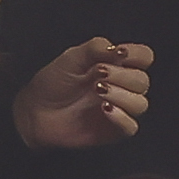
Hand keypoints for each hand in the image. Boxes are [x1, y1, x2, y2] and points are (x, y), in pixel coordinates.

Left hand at [11, 37, 153, 148]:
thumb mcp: (70, 58)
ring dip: (122, 95)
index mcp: (115, 65)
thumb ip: (95, 49)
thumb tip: (119, 49)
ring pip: (141, 104)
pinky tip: (105, 109)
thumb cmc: (52, 83)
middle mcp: (121, 86)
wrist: (35, 112)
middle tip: (100, 75)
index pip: (143, 57)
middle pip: (143, 81)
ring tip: (98, 91)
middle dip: (124, 76)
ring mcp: (119, 108)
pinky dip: (122, 117)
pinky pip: (131, 126)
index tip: (120, 54)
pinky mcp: (113, 130)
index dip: (138, 55)